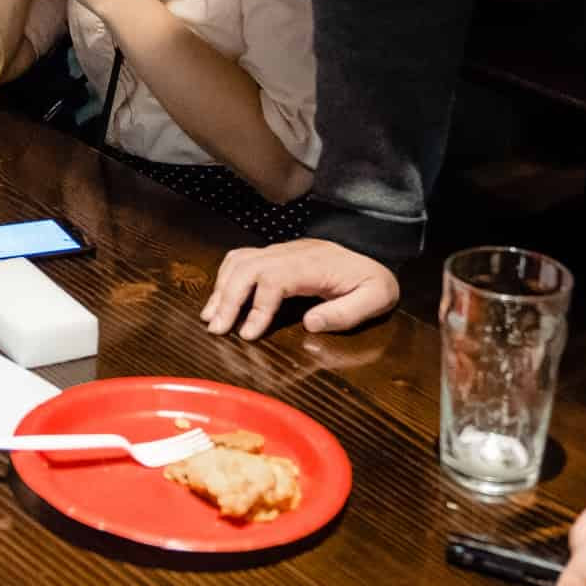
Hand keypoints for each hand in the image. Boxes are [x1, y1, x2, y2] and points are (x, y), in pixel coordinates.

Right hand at [201, 238, 399, 338]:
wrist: (374, 250)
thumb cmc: (372, 279)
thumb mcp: (376, 298)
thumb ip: (346, 312)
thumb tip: (310, 323)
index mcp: (313, 265)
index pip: (274, 280)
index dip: (257, 307)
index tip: (247, 335)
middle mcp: (290, 253)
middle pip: (248, 267)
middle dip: (228, 298)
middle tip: (216, 329)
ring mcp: (281, 251)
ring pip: (240, 261)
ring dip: (221, 288)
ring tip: (210, 317)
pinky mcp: (276, 254)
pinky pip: (242, 258)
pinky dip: (225, 277)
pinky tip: (220, 297)